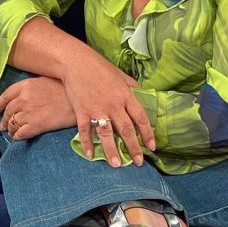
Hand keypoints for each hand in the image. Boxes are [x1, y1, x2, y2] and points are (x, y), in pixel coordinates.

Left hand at [0, 77, 74, 139]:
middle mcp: (23, 99)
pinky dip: (17, 136)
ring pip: (12, 123)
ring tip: (11, 132)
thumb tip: (21, 96)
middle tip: (3, 125)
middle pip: (8, 112)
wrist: (76, 101)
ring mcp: (28, 113)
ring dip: (10, 129)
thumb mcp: (44, 81)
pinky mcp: (35, 126)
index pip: (6, 96)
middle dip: (4, 120)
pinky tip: (18, 137)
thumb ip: (30, 88)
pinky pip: (20, 133)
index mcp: (25, 85)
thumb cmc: (64, 89)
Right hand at [59, 47, 155, 167]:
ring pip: (107, 134)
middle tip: (138, 162)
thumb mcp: (120, 75)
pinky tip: (90, 156)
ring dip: (112, 150)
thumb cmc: (99, 67)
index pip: (141, 117)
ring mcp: (97, 108)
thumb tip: (144, 95)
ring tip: (116, 165)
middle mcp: (113, 104)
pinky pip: (85, 131)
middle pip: (126, 129)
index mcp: (125, 95)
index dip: (147, 133)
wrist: (75, 61)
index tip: (152, 146)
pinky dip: (87, 144)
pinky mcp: (81, 111)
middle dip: (133, 147)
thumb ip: (132, 87)